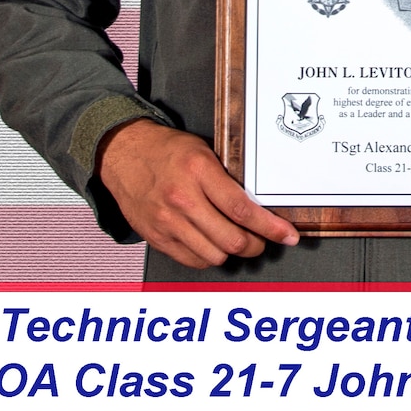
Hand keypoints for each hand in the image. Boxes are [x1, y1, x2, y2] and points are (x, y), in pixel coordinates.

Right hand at [96, 119, 298, 268]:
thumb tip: (261, 205)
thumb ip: (227, 179)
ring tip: (235, 240)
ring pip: (215, 255)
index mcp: (199, 171)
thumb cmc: (166, 150)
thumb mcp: (203, 152)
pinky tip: (212, 243)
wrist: (122, 153)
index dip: (271, 227)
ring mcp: (167, 221)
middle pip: (232, 239)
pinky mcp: (156, 236)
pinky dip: (209, 257)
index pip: (243, 210)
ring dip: (232, 252)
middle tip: (262, 240)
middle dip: (256, 245)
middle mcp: (182, 198)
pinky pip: (193, 260)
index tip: (287, 235)